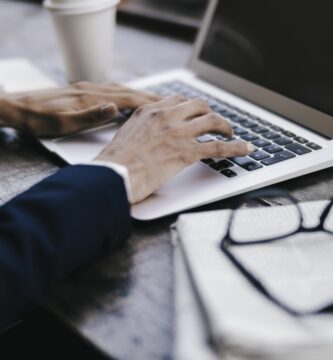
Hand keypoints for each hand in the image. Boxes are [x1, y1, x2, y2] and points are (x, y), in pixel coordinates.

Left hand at [0, 82, 159, 136]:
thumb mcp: (62, 123)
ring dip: (139, 94)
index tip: (165, 105)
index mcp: (90, 98)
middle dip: (149, 96)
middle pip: (127, 91)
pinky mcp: (83, 91)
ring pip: (120, 89)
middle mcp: (91, 90)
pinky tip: (128, 99)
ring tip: (154, 100)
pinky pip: (111, 90)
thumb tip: (114, 108)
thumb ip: (89, 116)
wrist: (18, 107)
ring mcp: (87, 89)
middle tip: (168, 101)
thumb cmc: (39, 120)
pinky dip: (125, 93)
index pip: (126, 99)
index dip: (148, 103)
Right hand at [95, 96, 254, 203]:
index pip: (178, 100)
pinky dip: (235, 147)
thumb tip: (149, 136)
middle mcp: (165, 117)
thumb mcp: (126, 136)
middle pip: (198, 105)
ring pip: (211, 121)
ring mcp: (177, 133)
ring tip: (230, 134)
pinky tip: (246, 149)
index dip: (191, 107)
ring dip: (225, 127)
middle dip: (210, 113)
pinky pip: (218, 146)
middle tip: (215, 123)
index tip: (196, 114)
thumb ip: (141, 129)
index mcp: (149, 111)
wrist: (111, 176)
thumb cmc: (115, 162)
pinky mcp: (185, 152)